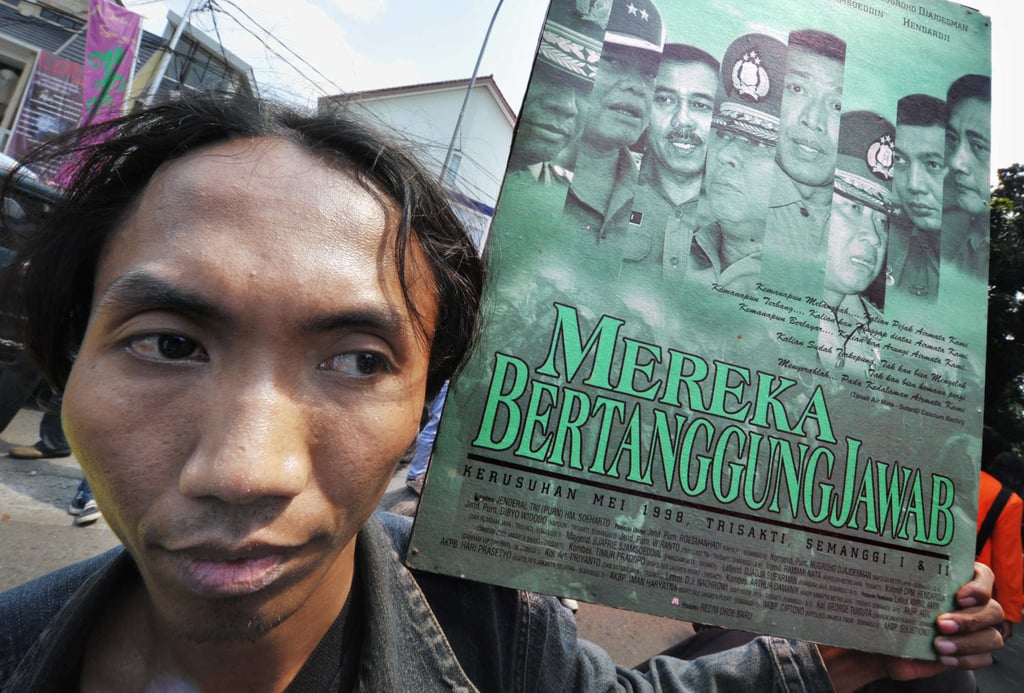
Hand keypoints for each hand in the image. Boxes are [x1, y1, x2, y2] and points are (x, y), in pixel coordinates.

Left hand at [819, 563, 1003, 691]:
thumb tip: (882, 558)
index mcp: (955, 582)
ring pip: (992, 637)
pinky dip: (965, 659)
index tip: (959, 596)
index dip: (979, 585)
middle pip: (993, 610)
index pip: (984, 576)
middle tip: (941, 623)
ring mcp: (972, 632)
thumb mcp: (887, 591)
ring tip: (939, 645)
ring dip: (968, 642)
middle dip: (970, 619)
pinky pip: (983, 658)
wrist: (877, 645)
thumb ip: (895, 577)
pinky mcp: (969, 654)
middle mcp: (969, 606)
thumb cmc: (884, 611)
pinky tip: (943, 657)